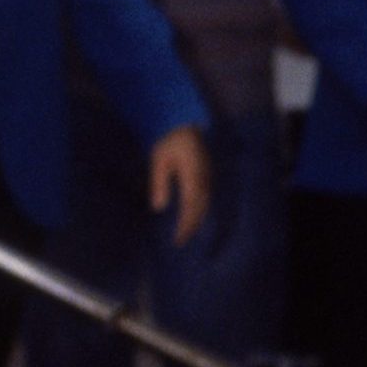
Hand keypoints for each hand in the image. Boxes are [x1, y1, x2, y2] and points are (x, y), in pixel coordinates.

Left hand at [149, 126, 210, 245]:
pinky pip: (206, 198)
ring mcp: (208, 178)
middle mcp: (204, 180)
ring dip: (197, 220)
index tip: (178, 239)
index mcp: (192, 177)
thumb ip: (159, 183)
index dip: (186, 225)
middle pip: (201, 209)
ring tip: (185, 233)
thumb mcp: (158, 160)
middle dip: (191, 226)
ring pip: (205, 205)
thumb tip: (158, 208)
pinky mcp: (207, 176)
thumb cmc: (168, 141)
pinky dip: (200, 210)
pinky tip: (192, 216)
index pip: (191, 208)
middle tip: (180, 241)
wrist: (185, 125)